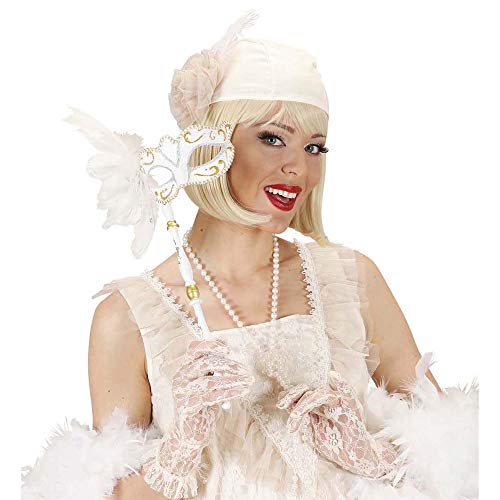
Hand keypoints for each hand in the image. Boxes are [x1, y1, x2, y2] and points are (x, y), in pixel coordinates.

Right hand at [172, 338, 254, 419]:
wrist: (189, 432)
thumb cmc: (202, 405)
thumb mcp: (207, 384)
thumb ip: (213, 370)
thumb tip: (229, 354)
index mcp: (185, 368)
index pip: (194, 349)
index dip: (211, 345)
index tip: (227, 349)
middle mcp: (180, 377)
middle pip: (204, 363)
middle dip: (227, 364)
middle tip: (244, 368)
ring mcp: (182, 392)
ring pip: (210, 381)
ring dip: (232, 380)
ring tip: (248, 380)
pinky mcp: (188, 406)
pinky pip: (212, 397)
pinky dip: (230, 392)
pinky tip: (242, 391)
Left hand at [276, 370, 403, 481]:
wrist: (354, 459)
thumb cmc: (334, 444)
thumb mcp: (312, 433)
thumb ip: (302, 419)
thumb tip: (286, 405)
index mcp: (318, 405)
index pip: (302, 393)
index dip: (289, 396)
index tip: (279, 404)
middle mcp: (328, 401)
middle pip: (309, 390)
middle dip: (293, 396)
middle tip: (281, 405)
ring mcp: (340, 404)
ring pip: (321, 393)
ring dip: (306, 402)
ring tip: (295, 415)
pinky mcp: (353, 410)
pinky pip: (348, 395)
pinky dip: (342, 384)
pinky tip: (334, 377)